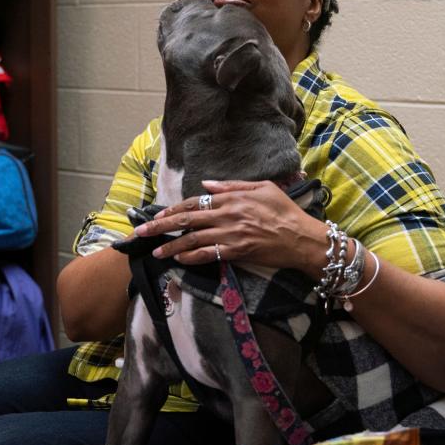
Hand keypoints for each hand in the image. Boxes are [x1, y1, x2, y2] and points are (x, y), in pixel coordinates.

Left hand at [134, 180, 325, 273]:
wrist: (302, 238)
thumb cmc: (285, 211)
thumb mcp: (262, 188)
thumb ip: (232, 185)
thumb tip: (207, 185)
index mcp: (232, 198)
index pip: (195, 201)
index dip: (174, 208)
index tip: (157, 214)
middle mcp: (227, 214)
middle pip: (187, 219)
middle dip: (161, 225)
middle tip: (142, 232)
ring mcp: (231, 234)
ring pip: (193, 239)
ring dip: (172, 246)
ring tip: (156, 251)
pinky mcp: (236, 252)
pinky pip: (208, 254)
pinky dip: (191, 257)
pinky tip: (178, 259)